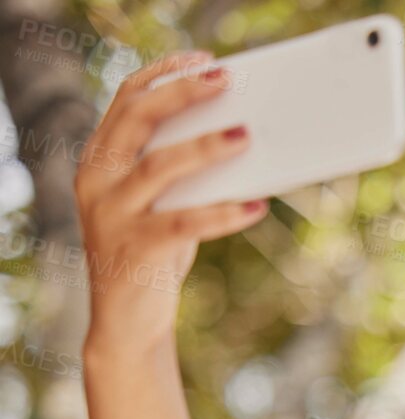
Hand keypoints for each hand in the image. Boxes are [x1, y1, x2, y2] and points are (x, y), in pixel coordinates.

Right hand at [75, 50, 266, 345]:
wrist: (127, 322)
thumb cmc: (154, 254)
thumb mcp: (163, 204)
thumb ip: (184, 174)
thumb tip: (243, 139)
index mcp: (99, 159)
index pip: (126, 99)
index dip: (163, 74)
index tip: (203, 59)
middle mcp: (97, 179)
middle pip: (138, 120)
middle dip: (182, 95)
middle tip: (225, 81)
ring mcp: (111, 213)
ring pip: (159, 166)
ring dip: (205, 147)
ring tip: (246, 135)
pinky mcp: (135, 248)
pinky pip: (184, 223)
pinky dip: (223, 213)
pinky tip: (257, 207)